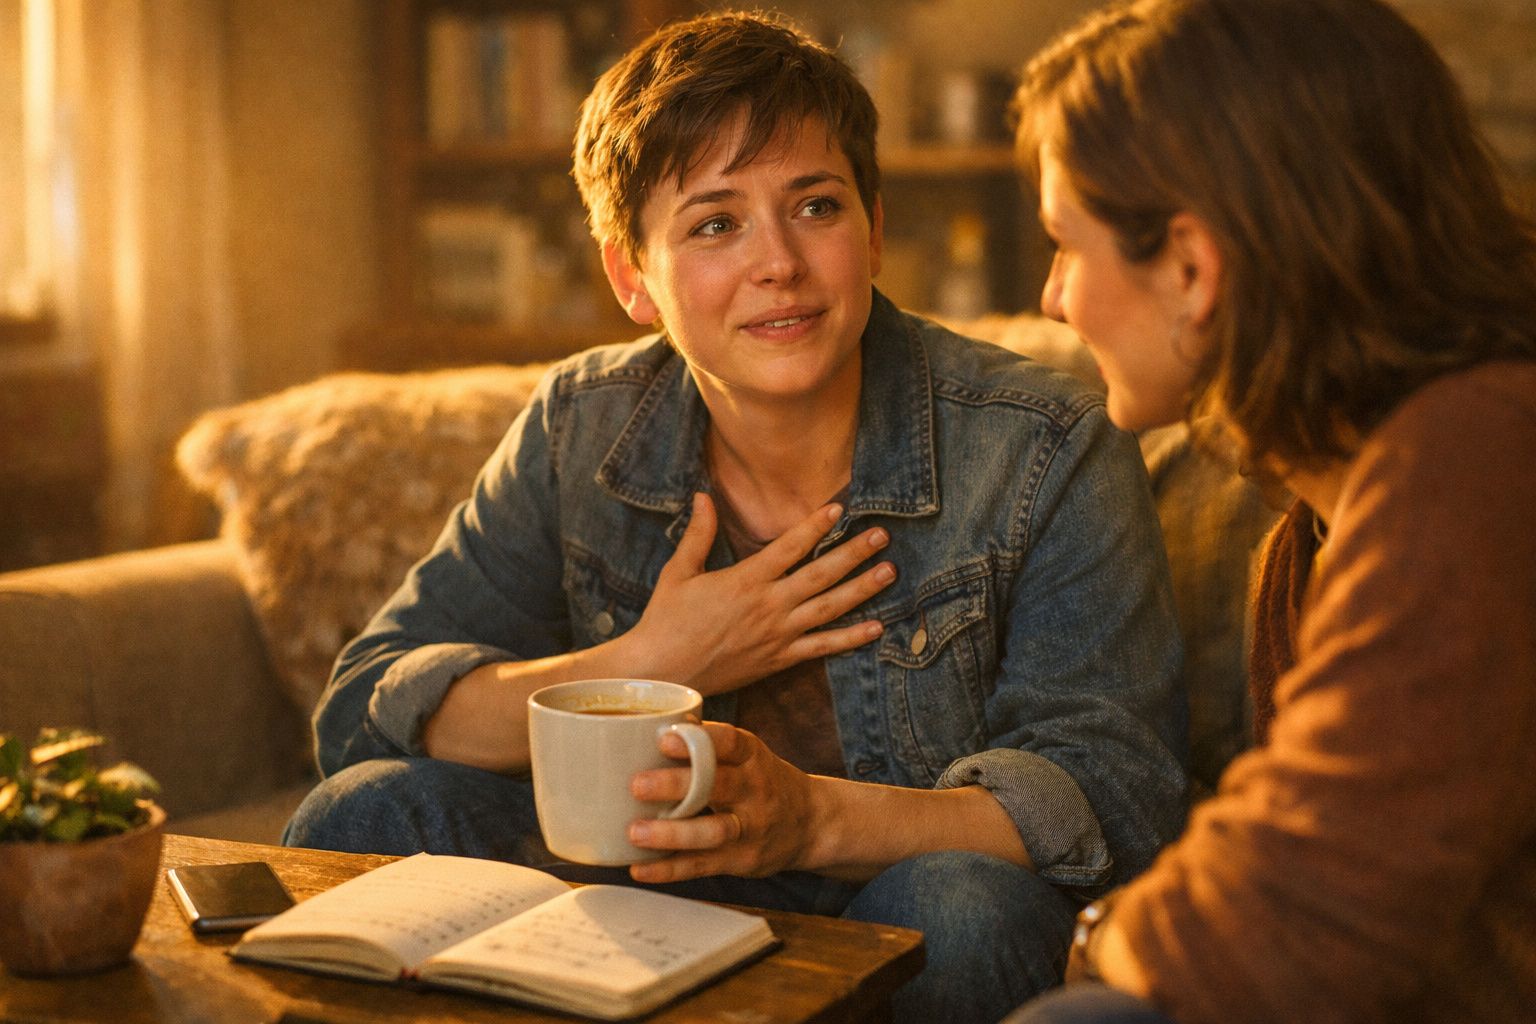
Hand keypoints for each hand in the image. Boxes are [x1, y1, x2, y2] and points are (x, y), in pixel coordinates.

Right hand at [623, 493, 894, 694]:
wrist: (662, 673)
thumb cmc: (666, 621)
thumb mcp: (678, 572)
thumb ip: (698, 534)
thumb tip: (703, 496)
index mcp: (745, 580)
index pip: (789, 546)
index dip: (816, 526)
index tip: (839, 509)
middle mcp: (768, 605)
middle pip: (821, 574)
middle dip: (854, 552)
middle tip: (882, 535)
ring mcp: (777, 634)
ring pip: (829, 608)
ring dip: (862, 589)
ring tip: (889, 572)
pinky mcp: (779, 659)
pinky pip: (822, 648)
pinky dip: (850, 639)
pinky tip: (876, 628)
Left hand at [625, 723, 816, 881]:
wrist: (811, 822)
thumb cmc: (762, 781)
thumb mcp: (748, 755)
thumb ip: (708, 745)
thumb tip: (653, 725)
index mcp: (752, 757)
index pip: (730, 743)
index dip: (698, 741)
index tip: (664, 739)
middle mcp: (755, 790)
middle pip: (718, 786)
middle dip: (676, 785)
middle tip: (637, 785)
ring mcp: (751, 828)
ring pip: (713, 832)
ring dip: (671, 833)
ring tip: (635, 832)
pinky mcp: (742, 860)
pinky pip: (703, 865)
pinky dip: (669, 869)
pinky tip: (640, 868)